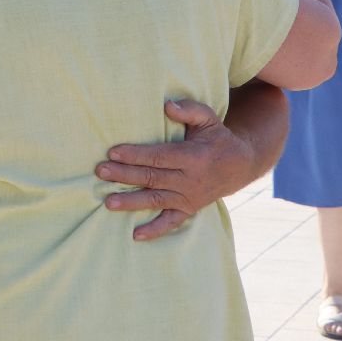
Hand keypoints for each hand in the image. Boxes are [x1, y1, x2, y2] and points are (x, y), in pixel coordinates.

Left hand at [95, 98, 251, 240]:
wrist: (240, 166)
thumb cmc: (217, 138)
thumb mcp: (209, 119)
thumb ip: (189, 110)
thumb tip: (167, 105)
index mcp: (193, 157)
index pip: (159, 157)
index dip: (135, 155)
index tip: (112, 153)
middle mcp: (191, 180)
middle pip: (153, 178)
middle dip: (125, 175)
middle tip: (100, 172)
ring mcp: (190, 197)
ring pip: (157, 200)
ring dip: (132, 202)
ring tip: (108, 203)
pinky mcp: (190, 209)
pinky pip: (172, 222)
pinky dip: (155, 230)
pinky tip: (136, 235)